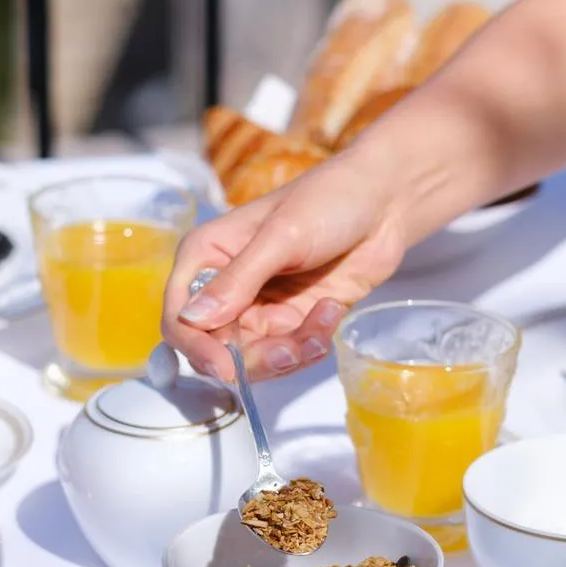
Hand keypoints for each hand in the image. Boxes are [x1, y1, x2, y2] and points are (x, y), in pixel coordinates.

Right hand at [161, 152, 408, 380]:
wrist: (384, 202)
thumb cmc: (327, 200)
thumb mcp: (281, 236)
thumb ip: (238, 279)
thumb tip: (193, 318)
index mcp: (207, 257)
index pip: (180, 318)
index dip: (196, 347)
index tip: (225, 367)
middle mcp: (225, 287)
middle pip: (218, 349)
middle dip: (257, 357)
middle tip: (292, 349)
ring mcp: (259, 307)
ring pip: (256, 359)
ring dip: (291, 352)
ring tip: (324, 318)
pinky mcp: (292, 321)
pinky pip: (290, 353)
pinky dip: (312, 343)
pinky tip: (332, 310)